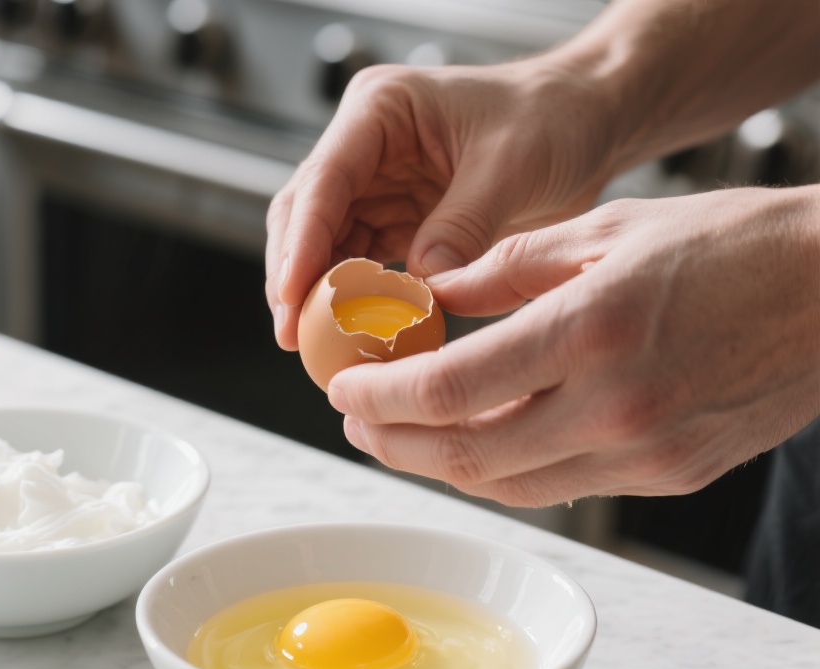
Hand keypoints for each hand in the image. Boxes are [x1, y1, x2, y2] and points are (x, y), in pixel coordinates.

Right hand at [264, 60, 617, 349]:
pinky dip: (353, 302)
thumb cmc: (553, 117)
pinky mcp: (394, 221)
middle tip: (293, 335)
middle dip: (293, 277)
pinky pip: (359, 267)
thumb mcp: (511, 166)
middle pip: (304, 215)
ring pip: (323, 246)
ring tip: (316, 347)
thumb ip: (462, 225)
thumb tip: (420, 289)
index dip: (302, 241)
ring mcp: (376, 185)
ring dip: (317, 297)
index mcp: (381, 109)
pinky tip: (354, 335)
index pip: (324, 179)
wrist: (586, 124)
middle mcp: (365, 147)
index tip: (294, 294)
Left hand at [327, 187, 819, 505]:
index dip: (381, 397)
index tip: (344, 387)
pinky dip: (500, 472)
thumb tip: (433, 296)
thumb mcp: (608, 226)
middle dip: (392, 441)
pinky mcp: (667, 476)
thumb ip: (507, 269)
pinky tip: (472, 444)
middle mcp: (615, 407)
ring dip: (437, 465)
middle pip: (464, 454)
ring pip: (505, 485)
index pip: (452, 389)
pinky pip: (556, 488)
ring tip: (398, 434)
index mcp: (592, 330)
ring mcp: (645, 454)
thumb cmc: (732, 244)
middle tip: (355, 418)